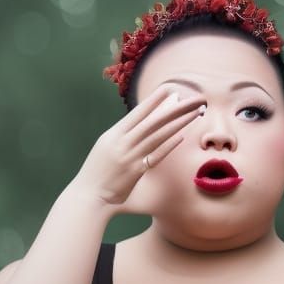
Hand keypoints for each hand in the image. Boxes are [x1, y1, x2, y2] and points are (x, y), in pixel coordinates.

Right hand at [69, 85, 204, 215]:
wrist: (88, 194)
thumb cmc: (97, 172)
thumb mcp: (106, 147)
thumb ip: (121, 137)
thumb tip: (140, 125)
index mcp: (114, 133)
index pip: (138, 112)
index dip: (154, 100)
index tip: (169, 88)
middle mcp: (122, 141)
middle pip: (153, 121)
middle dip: (175, 108)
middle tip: (193, 98)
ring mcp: (129, 155)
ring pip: (158, 135)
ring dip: (178, 123)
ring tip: (195, 113)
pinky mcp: (135, 171)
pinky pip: (155, 155)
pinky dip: (168, 144)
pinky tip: (181, 136)